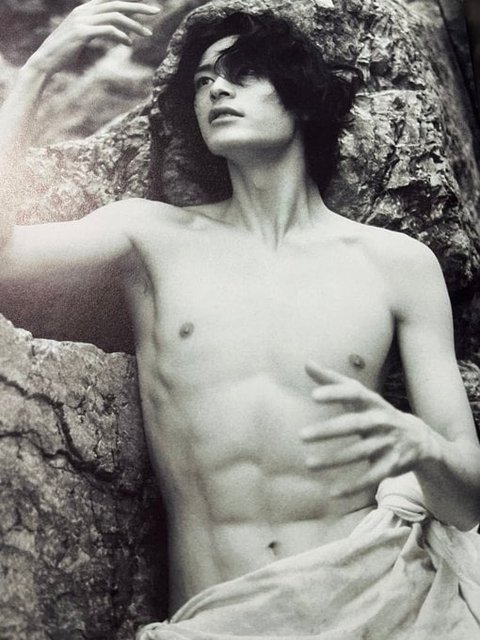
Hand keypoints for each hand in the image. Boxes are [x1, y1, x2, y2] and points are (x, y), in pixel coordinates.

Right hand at [27, 0, 160, 75]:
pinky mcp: (82, 33)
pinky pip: (108, 30)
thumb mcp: (87, 37)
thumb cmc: (67, 52)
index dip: (131, 4)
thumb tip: (125, 35)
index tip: (148, 10)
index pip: (112, 1)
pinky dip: (121, 35)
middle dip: (139, 8)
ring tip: (148, 34)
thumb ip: (103, 31)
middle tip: (156, 12)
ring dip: (134, 25)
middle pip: (117, 4)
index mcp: (85, 9)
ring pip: (115, 16)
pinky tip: (129, 43)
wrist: (46, 60)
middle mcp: (84, 10)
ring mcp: (83, 20)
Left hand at [300, 361, 438, 496]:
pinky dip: (353, 486)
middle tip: (301, 436)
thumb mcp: (360, 395)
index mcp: (372, 402)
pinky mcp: (391, 464)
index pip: (354, 394)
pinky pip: (371, 477)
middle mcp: (381, 421)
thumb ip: (333, 380)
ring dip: (334, 460)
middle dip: (328, 430)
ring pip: (359, 453)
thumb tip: (306, 363)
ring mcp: (388, 443)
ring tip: (308, 464)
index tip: (314, 396)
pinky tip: (333, 493)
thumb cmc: (377, 412)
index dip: (335, 394)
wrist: (419, 437)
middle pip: (354, 425)